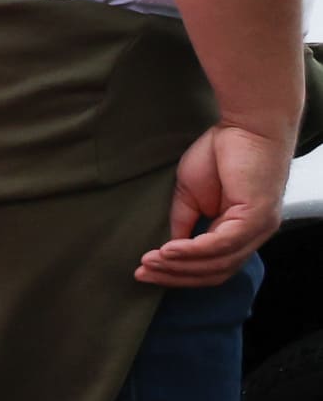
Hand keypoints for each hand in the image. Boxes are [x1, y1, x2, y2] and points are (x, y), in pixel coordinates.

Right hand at [140, 119, 295, 285]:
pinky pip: (221, 244)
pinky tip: (168, 249)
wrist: (245, 124)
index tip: (145, 270)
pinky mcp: (257, 217)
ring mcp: (259, 228)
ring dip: (179, 266)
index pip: (212, 267)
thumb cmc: (221, 153)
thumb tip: (169, 250)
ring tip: (150, 261)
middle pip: (215, 273)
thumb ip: (184, 222)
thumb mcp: (191, 196)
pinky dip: (192, 250)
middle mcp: (255, 235)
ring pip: (218, 263)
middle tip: (142, 273)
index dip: (178, 274)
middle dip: (175, 276)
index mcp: (241, 231)